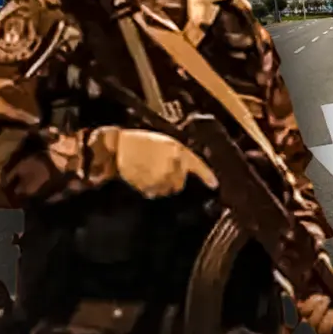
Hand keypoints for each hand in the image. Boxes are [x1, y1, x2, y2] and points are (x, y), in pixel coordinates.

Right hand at [95, 127, 218, 197]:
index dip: (207, 176)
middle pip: (179, 183)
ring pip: (167, 190)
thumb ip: (179, 155)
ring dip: (161, 185)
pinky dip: (150, 188)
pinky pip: (153, 192)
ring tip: (150, 173)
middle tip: (161, 171)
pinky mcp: (147, 185)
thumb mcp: (166, 142)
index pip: (198, 166)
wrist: (118, 146)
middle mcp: (172, 165)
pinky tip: (143, 177)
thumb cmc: (140, 141)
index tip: (214, 185)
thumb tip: (188, 171)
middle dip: (173, 180)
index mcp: (178, 151)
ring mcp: (160, 177)